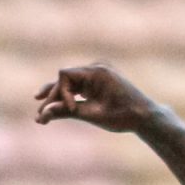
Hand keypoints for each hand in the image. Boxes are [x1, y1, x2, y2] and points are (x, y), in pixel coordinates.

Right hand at [35, 62, 161, 132]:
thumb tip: (44, 114)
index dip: (60, 92)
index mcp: (97, 71)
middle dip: (53, 98)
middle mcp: (95, 68)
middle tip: (40, 116)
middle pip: (65, 80)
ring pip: (69, 84)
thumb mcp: (94, 115)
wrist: (145, 116)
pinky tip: (51, 107)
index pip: (65, 75)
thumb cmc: (124, 116)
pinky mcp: (96, 83)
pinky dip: (67, 98)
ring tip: (40, 114)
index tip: (70, 110)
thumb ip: (68, 112)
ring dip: (56, 99)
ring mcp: (96, 74)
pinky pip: (77, 87)